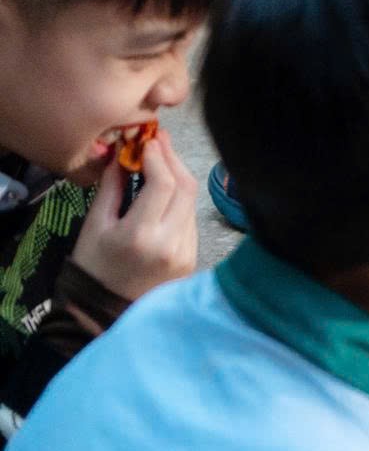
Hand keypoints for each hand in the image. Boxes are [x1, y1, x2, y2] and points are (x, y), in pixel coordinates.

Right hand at [72, 129, 196, 301]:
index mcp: (141, 235)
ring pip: (192, 202)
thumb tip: (123, 153)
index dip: (159, 157)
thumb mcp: (95, 225)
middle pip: (186, 188)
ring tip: (161, 161)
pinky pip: (190, 219)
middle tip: (159, 142)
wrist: (105, 309)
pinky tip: (166, 191)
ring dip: (179, 177)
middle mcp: (170, 243)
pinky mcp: (193, 258)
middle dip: (173, 160)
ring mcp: (186, 252)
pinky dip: (180, 200)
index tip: (148, 141)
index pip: (164, 184)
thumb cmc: (94, 265)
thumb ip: (112, 187)